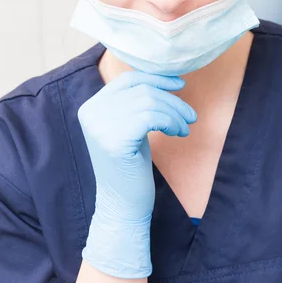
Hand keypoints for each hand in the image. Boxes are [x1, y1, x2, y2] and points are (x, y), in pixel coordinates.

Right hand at [78, 71, 196, 278]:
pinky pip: (152, 117)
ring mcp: (100, 126)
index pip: (128, 80)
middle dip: (172, 100)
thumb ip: (136, 102)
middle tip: (190, 116)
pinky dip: (171, 122)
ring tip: (184, 128)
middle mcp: (91, 113)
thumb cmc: (130, 165)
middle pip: (142, 90)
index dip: (156, 79)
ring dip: (175, 114)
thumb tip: (167, 77)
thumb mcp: (130, 125)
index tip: (179, 85)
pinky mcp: (114, 140)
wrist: (122, 205)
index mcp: (91, 107)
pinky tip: (177, 133)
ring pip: (150, 102)